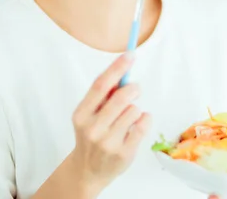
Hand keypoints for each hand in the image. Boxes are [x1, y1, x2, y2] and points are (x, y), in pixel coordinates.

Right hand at [69, 53, 150, 193]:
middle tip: (136, 88)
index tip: (130, 54)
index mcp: (81, 114)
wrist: (88, 171)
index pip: (100, 85)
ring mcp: (108, 142)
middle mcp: (92, 128)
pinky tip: (137, 125)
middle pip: (121, 96)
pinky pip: (143, 125)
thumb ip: (103, 95)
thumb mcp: (89, 115)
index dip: (117, 67)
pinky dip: (145, 120)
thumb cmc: (92, 135)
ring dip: (136, 108)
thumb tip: (123, 70)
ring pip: (134, 110)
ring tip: (129, 117)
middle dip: (133, 88)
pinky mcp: (123, 153)